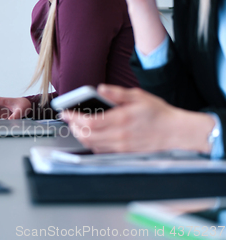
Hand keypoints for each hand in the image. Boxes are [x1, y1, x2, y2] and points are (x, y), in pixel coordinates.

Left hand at [61, 84, 214, 152]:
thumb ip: (117, 93)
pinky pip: (100, 151)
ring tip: (76, 126)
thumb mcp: (138, 96)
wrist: (176, 133)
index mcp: (121, 119)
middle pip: (86, 135)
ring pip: (91, 144)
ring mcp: (121, 146)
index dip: (73, 117)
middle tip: (69, 119)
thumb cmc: (158, 113)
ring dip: (80, 135)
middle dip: (73, 127)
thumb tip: (100, 89)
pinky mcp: (123, 153)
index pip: (89, 121)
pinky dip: (91, 143)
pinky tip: (90, 136)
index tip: (65, 112)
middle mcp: (119, 135)